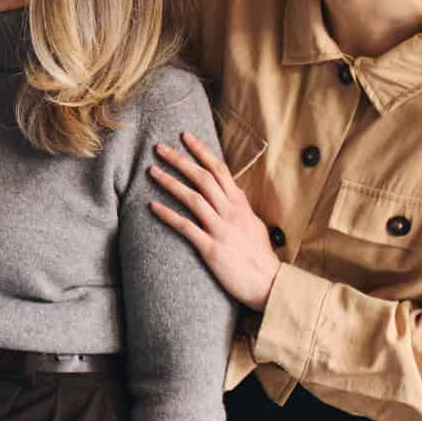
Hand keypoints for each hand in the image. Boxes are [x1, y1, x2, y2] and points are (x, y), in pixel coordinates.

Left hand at [147, 132, 281, 310]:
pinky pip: (186, 227)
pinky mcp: (211, 248)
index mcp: (240, 204)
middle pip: (202, 178)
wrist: (270, 284)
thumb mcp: (254, 224)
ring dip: (170, 183)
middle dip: (180, 160)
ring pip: (193, 198)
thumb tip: (232, 193)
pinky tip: (152, 206)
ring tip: (151, 171)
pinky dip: (168, 215)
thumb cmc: (260, 256)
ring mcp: (221, 229)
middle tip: (158, 148)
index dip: (201, 151)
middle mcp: (231, 212)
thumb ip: (241, 208)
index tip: (185, 136)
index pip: (219, 169)